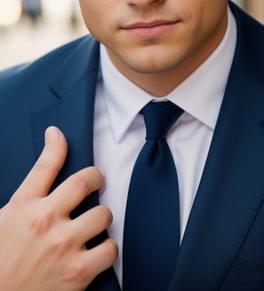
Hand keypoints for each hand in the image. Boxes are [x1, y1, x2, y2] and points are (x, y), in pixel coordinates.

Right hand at [0, 126, 117, 290]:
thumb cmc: (0, 261)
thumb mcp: (3, 221)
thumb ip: (24, 199)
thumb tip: (38, 179)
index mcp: (23, 206)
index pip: (45, 164)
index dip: (56, 144)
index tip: (58, 134)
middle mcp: (45, 220)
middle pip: (85, 182)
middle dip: (96, 178)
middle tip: (96, 182)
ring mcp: (63, 245)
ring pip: (103, 214)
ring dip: (102, 217)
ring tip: (95, 223)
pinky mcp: (77, 272)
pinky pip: (110, 249)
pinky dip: (108, 249)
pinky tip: (99, 250)